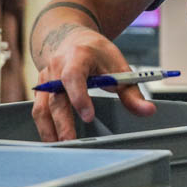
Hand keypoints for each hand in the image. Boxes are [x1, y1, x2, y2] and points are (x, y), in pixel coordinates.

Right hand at [30, 23, 155, 141]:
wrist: (72, 40)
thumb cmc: (96, 53)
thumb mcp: (118, 66)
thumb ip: (131, 92)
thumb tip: (148, 111)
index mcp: (78, 56)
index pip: (73, 76)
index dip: (79, 96)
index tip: (88, 116)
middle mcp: (56, 67)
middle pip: (56, 97)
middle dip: (63, 121)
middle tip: (71, 141)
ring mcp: (45, 79)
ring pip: (42, 106)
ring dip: (49, 129)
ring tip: (60, 147)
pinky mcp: (40, 90)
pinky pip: (38, 110)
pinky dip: (44, 127)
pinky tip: (52, 141)